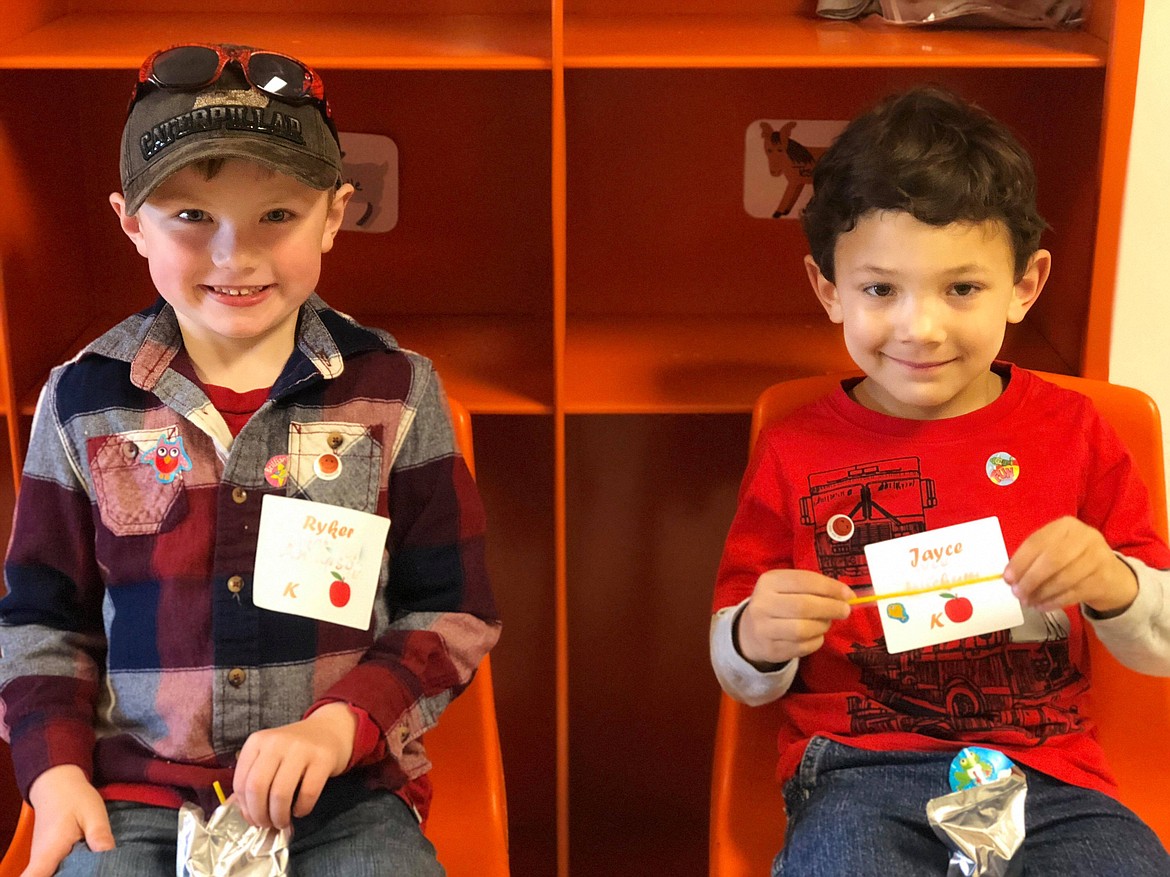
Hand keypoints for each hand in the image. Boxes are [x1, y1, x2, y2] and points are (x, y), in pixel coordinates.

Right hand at [23, 764, 113, 876]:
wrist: (56, 785)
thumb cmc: (74, 798)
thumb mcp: (93, 814)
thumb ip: (99, 836)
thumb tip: (109, 856)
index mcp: (49, 853)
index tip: (72, 875)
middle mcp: (39, 861)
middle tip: (94, 869)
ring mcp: (41, 861)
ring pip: (55, 875)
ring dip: (73, 873)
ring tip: (94, 866)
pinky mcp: (46, 859)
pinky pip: (56, 870)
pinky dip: (71, 869)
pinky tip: (87, 864)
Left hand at [232, 702, 356, 828]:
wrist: (328, 730)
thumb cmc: (293, 750)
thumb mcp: (268, 755)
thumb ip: (254, 779)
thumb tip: (248, 815)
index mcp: (257, 741)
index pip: (241, 782)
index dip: (245, 808)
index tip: (253, 819)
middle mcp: (276, 742)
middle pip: (257, 788)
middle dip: (260, 815)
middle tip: (267, 825)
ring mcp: (301, 748)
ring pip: (280, 793)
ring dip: (279, 816)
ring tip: (282, 822)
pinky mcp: (323, 758)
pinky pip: (308, 793)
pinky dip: (302, 809)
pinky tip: (300, 810)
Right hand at [737, 569, 853, 666]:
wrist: (751, 632)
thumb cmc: (779, 603)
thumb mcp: (788, 587)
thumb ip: (814, 587)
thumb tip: (846, 595)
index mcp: (769, 582)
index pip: (804, 581)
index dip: (830, 587)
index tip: (848, 594)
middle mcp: (762, 604)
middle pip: (803, 606)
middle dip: (830, 608)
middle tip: (845, 610)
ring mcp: (764, 629)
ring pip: (803, 629)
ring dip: (823, 626)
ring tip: (826, 622)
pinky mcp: (772, 650)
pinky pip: (803, 647)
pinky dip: (817, 640)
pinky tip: (816, 635)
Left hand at [1004, 516, 1137, 616]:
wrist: (1112, 575)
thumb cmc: (1074, 560)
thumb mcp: (1055, 548)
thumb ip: (1034, 557)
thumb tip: (1010, 577)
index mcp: (1066, 525)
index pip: (1037, 542)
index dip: (1020, 562)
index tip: (1007, 578)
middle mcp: (1084, 537)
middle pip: (1051, 560)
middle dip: (1030, 579)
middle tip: (1017, 593)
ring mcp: (1098, 558)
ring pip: (1062, 579)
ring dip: (1041, 593)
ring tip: (1028, 601)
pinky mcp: (1104, 579)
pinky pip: (1073, 593)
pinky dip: (1054, 602)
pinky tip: (1042, 606)